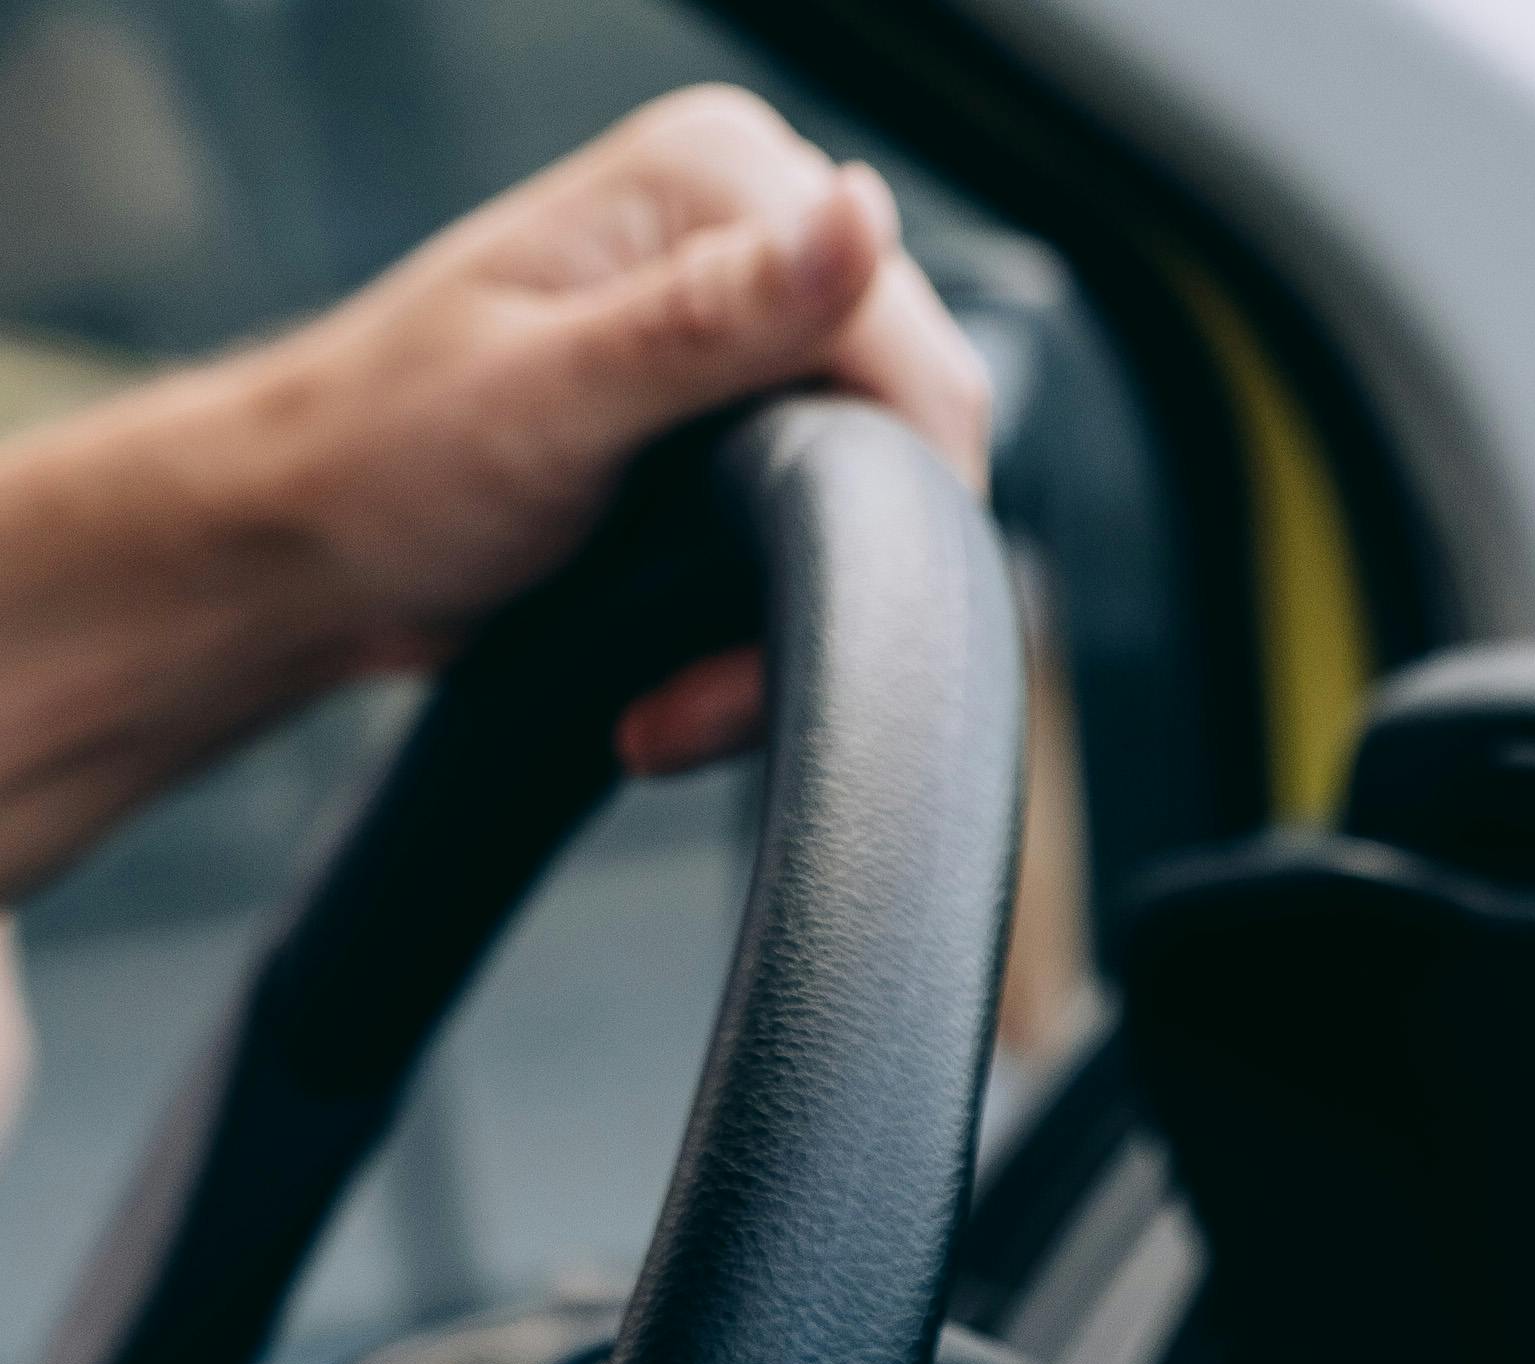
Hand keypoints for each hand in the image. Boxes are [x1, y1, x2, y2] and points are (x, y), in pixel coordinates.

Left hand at [0, 87, 992, 900]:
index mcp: (719, 179)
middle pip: (913, 443)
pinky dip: (766, 634)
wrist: (312, 547)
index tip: (783, 634)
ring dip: (790, 633)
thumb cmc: (387, 462)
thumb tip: (863, 217)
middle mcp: (755, 234)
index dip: (885, 515)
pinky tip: (682, 679)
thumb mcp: (550, 399)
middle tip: (701, 702)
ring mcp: (756, 330)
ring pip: (883, 509)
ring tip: (678, 703)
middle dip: (829, 593)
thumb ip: (708, 319)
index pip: (910, 355)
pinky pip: (829, 540)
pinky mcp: (746, 421)